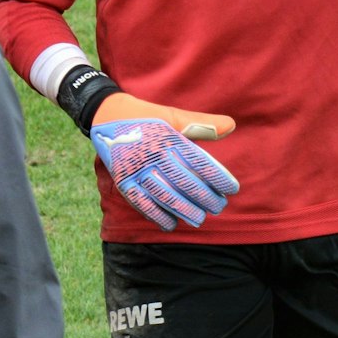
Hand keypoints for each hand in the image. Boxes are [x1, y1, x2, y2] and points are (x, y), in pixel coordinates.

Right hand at [89, 94, 237, 230]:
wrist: (106, 114)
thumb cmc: (147, 115)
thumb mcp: (173, 115)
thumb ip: (202, 124)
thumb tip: (232, 126)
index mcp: (168, 137)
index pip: (199, 162)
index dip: (218, 177)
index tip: (232, 188)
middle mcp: (152, 154)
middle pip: (184, 182)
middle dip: (205, 198)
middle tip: (219, 206)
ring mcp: (136, 169)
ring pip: (165, 195)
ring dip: (185, 210)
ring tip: (200, 219)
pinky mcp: (122, 179)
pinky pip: (141, 202)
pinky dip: (157, 215)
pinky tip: (171, 224)